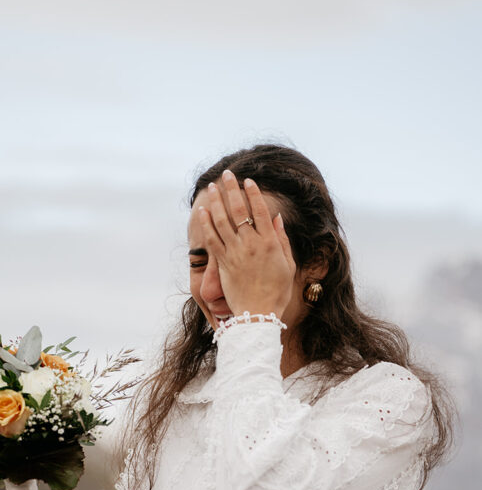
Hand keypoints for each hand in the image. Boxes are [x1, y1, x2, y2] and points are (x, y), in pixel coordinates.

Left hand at [200, 169, 295, 320]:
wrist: (258, 313)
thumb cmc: (277, 291)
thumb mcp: (288, 265)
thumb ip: (282, 240)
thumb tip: (277, 218)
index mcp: (270, 244)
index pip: (261, 211)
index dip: (254, 194)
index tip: (248, 181)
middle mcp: (252, 245)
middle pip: (239, 211)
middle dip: (232, 190)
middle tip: (227, 175)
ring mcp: (236, 253)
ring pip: (222, 221)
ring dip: (216, 201)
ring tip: (211, 187)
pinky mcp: (223, 263)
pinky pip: (212, 239)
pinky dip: (206, 223)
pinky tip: (203, 211)